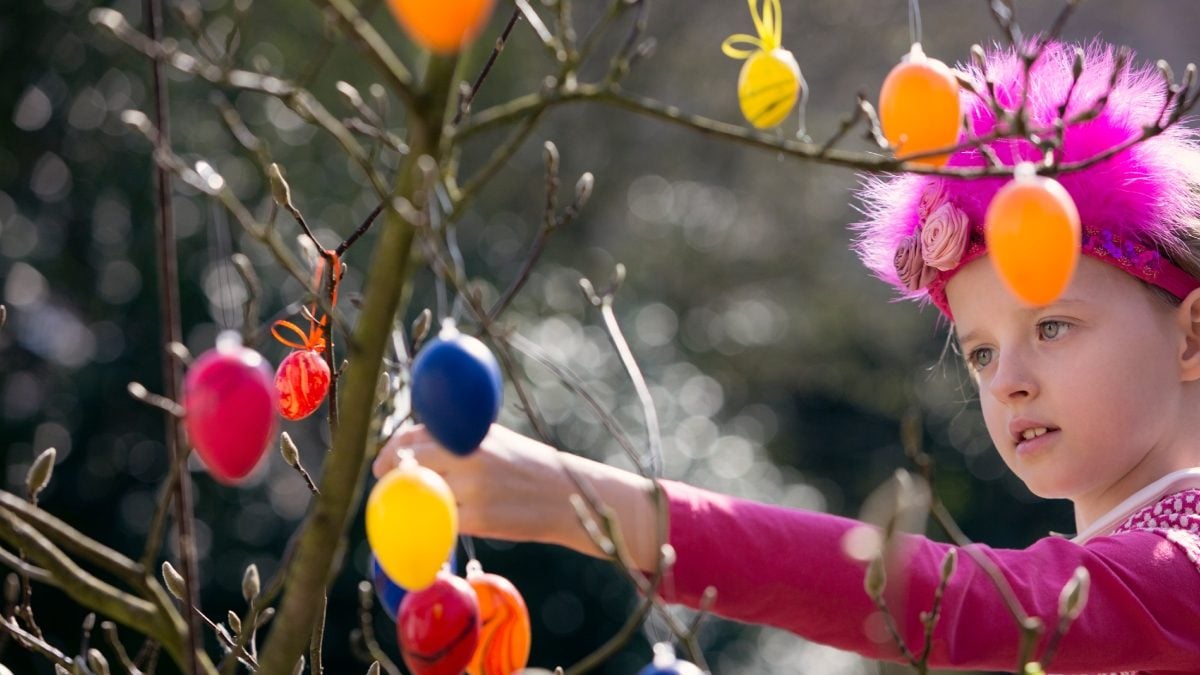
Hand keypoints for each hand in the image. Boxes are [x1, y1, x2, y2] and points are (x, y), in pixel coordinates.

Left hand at [374, 423, 658, 566]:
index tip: (383, 467)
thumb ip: (456, 442)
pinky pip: (442, 525)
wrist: (567, 495)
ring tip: (421, 513)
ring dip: (416, 507)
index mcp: (470, 431)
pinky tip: (440, 530)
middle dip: (394, 480)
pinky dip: (437, 528)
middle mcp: (468, 453)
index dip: (391, 453)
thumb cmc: (528, 467)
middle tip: (391, 492)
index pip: (413, 436)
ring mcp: (473, 486)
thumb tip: (410, 451)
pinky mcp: (480, 517)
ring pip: (424, 498)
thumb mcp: (494, 441)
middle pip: (410, 467)